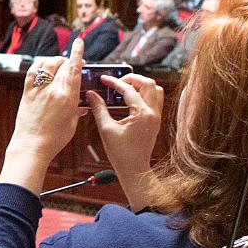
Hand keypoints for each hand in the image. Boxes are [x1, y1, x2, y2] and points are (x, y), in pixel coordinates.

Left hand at [0, 40, 83, 192]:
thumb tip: (82, 103)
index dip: (77, 53)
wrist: (31, 145)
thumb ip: (77, 109)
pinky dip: (39, 66)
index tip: (79, 42)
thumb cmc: (54, 138)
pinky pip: (32, 72)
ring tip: (60, 64)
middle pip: (63, 66)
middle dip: (70, 61)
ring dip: (55, 61)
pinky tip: (43, 68)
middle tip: (75, 64)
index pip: (74, 69)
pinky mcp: (27, 92)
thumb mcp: (71, 123)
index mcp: (67, 97)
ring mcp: (38, 90)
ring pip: (47, 65)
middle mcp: (52, 90)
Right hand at [87, 72, 162, 209]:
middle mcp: (153, 113)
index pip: (129, 89)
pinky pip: (155, 99)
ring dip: (141, 85)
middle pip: (148, 83)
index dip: (114, 82)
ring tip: (126, 88)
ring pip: (156, 89)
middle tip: (117, 82)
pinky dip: (145, 94)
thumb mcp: (106, 129)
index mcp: (142, 114)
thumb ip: (99, 108)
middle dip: (132, 78)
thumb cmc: (120, 153)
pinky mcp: (156, 120)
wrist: (134, 169)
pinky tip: (131, 99)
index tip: (103, 79)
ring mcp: (156, 116)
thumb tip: (91, 94)